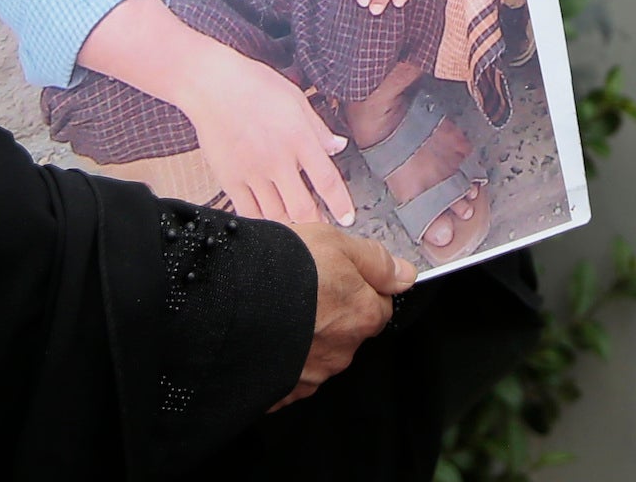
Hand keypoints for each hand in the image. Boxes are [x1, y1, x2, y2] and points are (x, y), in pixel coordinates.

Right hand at [174, 40, 358, 227]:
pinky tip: (269, 217)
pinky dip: (262, 221)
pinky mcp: (229, 179)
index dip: (340, 204)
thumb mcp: (296, 99)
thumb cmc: (254, 85)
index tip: (347, 218)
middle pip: (302, 208)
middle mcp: (277, 159)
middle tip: (322, 223)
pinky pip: (248, 212)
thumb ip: (319, 129)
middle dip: (316, 222)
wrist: (211, 85)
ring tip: (297, 221)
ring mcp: (252, 172)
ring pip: (276, 215)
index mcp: (298, 138)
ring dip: (290, 223)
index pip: (327, 180)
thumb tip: (338, 147)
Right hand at [273, 222, 410, 407]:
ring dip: (307, 337)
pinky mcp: (281, 391)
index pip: (377, 304)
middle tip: (303, 291)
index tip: (335, 276)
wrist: (229, 304)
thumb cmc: (284, 270)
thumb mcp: (337, 244)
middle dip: (332, 314)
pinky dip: (283, 359)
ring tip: (279, 312)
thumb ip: (377, 262)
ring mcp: (311, 375)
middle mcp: (342, 351)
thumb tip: (406, 275)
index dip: (358, 286)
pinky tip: (267, 339)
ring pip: (319, 354)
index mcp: (363, 316)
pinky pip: (290, 374)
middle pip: (348, 332)